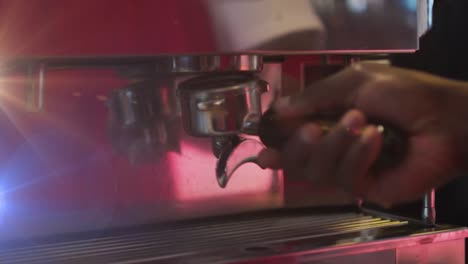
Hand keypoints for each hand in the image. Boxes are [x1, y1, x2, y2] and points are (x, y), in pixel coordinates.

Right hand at [258, 62, 467, 206]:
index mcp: (328, 122)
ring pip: (318, 170)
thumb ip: (315, 96)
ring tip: (362, 122)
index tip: (264, 150)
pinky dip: (358, 154)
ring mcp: (349, 170)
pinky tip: (377, 138)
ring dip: (336, 143)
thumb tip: (278, 110)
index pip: (293, 140)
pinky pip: (346, 178)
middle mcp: (334, 148)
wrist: (446, 119)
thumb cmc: (404, 94)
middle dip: (299, 145)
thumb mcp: (355, 82)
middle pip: (297, 161)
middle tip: (312, 129)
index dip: (276, 146)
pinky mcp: (366, 187)